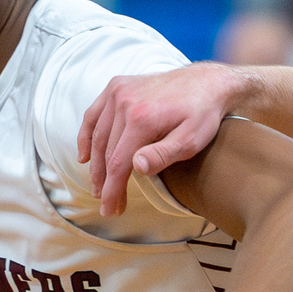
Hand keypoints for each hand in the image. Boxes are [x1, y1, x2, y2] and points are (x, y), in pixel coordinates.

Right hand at [78, 66, 233, 217]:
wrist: (206, 82)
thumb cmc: (202, 114)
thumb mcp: (191, 140)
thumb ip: (163, 155)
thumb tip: (136, 166)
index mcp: (142, 117)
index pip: (118, 163)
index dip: (112, 190)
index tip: (110, 209)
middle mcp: (125, 102)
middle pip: (106, 151)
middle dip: (105, 182)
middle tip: (107, 203)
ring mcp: (119, 91)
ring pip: (98, 136)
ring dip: (95, 165)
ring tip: (98, 186)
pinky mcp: (117, 86)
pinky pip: (93, 115)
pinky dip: (86, 136)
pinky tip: (85, 157)